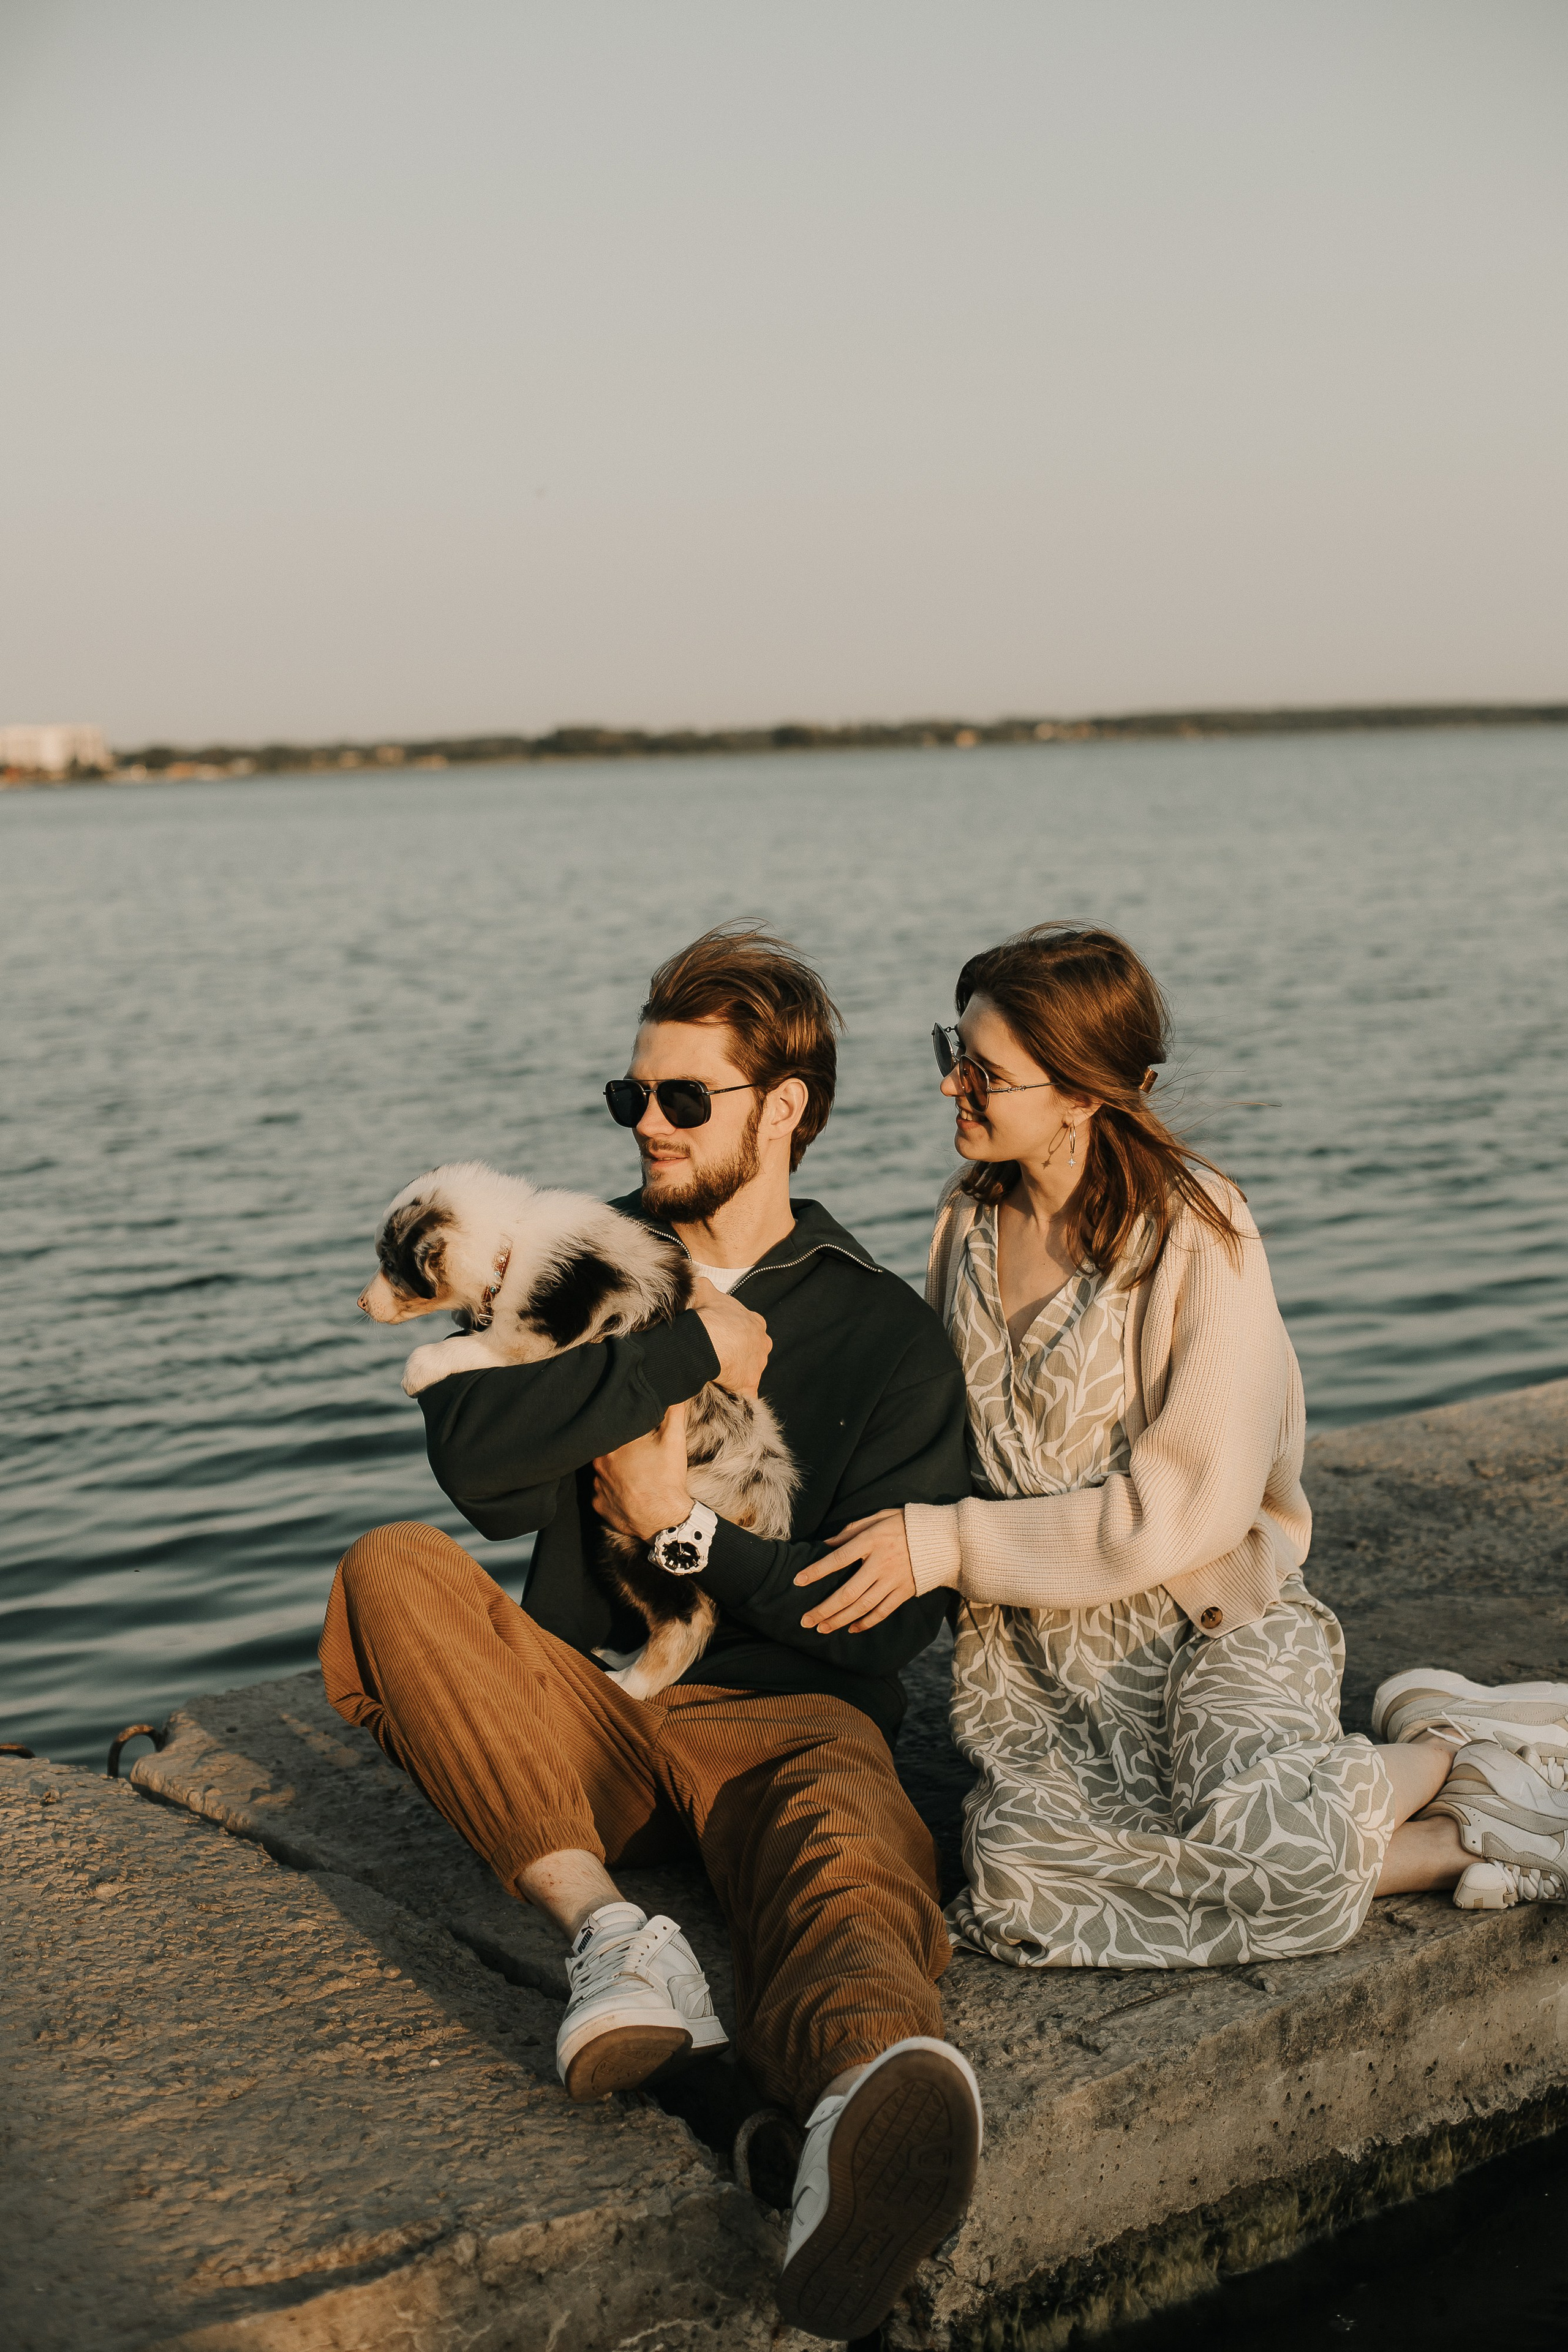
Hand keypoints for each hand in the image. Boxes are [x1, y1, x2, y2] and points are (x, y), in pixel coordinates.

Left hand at [592, 1402, 692, 1542]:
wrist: (665, 1520)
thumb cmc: (667, 1478)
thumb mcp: (674, 1440)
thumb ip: (673, 1412)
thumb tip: (676, 1393)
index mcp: (612, 1444)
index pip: (613, 1428)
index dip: (623, 1428)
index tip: (634, 1432)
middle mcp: (598, 1464)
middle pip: (605, 1449)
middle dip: (618, 1449)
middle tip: (635, 1453)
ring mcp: (596, 1486)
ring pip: (602, 1470)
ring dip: (614, 1470)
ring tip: (633, 1472)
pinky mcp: (598, 1505)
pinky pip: (602, 1492)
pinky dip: (612, 1490)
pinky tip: (627, 1490)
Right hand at [691, 1276, 770, 1395]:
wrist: (706, 1339)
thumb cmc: (707, 1314)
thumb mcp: (704, 1289)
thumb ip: (704, 1286)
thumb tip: (696, 1282)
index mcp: (756, 1322)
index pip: (751, 1329)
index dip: (735, 1334)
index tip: (722, 1337)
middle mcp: (762, 1344)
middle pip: (753, 1351)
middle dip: (739, 1354)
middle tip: (719, 1356)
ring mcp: (758, 1365)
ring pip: (749, 1371)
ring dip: (735, 1374)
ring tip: (716, 1373)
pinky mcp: (750, 1384)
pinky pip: (745, 1393)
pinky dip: (737, 1394)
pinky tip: (725, 1395)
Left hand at [794, 1508, 914, 1633]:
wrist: (944, 1539)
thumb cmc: (905, 1525)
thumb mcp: (879, 1517)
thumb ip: (852, 1529)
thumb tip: (826, 1543)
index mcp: (872, 1541)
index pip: (838, 1558)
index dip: (817, 1571)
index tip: (798, 1581)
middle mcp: (881, 1563)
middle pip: (848, 1592)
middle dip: (824, 1608)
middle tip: (805, 1620)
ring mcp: (894, 1580)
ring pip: (863, 1606)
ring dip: (840, 1620)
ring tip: (821, 1628)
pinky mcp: (904, 1592)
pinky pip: (882, 1612)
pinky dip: (866, 1623)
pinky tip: (851, 1629)